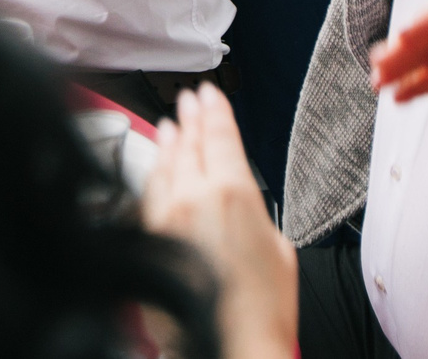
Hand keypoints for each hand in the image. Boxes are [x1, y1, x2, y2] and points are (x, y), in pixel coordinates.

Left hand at [143, 86, 296, 358]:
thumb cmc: (262, 307)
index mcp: (231, 192)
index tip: (210, 93)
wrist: (232, 345)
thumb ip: (251, 211)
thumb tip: (236, 201)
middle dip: (191, 119)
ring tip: (172, 126)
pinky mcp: (150, 241)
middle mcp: (193, 198)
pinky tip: (158, 170)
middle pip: (189, 145)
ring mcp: (166, 219)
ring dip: (170, 143)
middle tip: (189, 100)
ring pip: (165, 167)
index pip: (219, 136)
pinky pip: (150, 197)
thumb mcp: (276, 245)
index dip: (215, 110)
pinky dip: (156, 175)